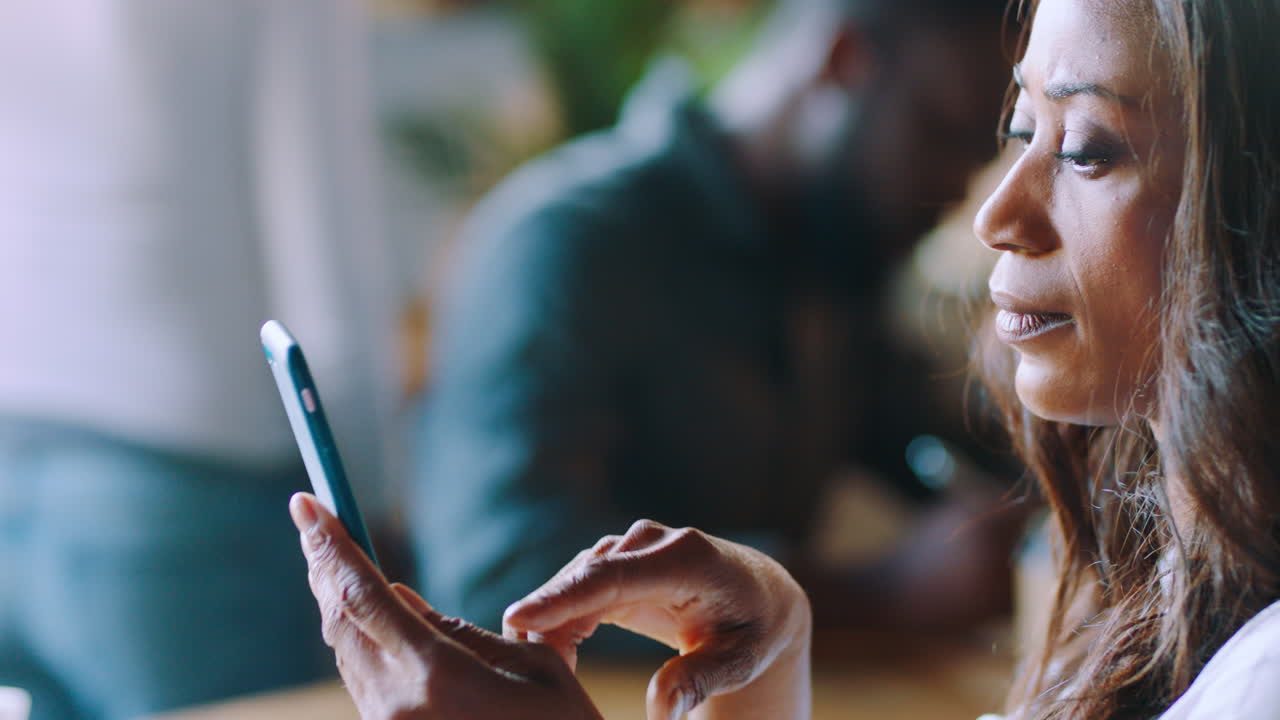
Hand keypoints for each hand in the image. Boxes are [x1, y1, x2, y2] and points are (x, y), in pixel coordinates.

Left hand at [289, 493, 600, 719]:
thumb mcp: (535, 667)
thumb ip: (460, 631)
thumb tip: (400, 598)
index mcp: (437, 676)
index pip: (361, 594)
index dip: (329, 545)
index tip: (306, 503)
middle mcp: (397, 707)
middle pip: (339, 622)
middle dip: (324, 567)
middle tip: (315, 521)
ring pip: (346, 654)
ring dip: (339, 604)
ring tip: (333, 559)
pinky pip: (363, 684)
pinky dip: (359, 642)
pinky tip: (367, 620)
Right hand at [503, 520, 811, 719]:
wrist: (757, 597)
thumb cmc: (750, 630)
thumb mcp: (738, 661)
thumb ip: (698, 680)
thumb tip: (662, 711)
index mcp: (686, 558)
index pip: (614, 577)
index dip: (564, 597)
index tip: (518, 617)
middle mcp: (652, 543)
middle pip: (583, 577)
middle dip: (547, 621)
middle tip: (532, 675)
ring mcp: (631, 548)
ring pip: (573, 581)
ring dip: (550, 623)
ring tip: (548, 674)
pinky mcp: (617, 563)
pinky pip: (575, 587)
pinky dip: (558, 619)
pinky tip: (558, 656)